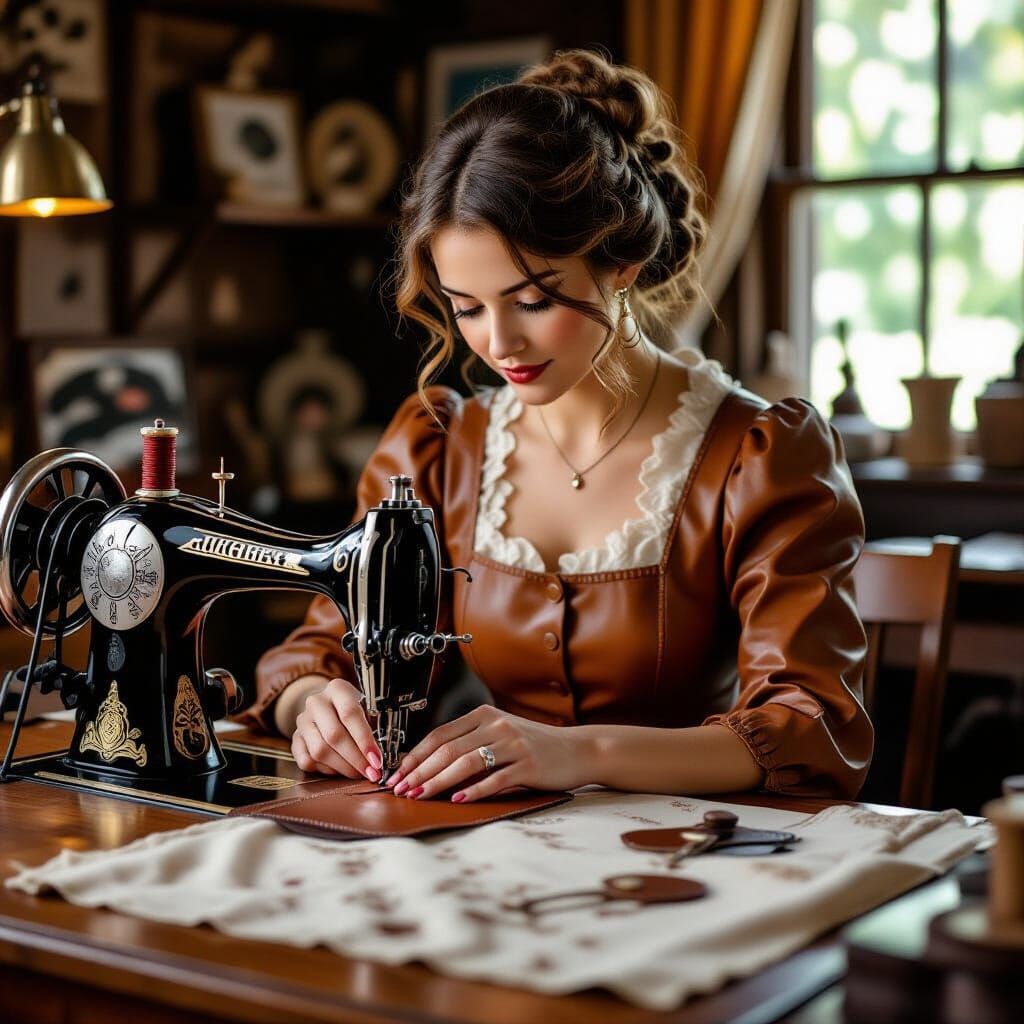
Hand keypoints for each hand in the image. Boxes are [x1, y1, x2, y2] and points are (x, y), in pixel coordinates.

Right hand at [291, 677, 382, 781]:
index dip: (365, 740)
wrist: (326, 706)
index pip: (350, 714)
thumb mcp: (367, 707)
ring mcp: (302, 721)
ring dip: (342, 767)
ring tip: (358, 773)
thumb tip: (381, 756)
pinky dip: (326, 770)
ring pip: (320, 751)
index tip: (377, 760)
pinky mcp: (295, 739)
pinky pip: (307, 761)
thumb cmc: (354, 709)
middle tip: (371, 772)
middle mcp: (316, 702)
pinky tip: (340, 770)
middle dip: (356, 759)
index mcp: (337, 689)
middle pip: (334, 735)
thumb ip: (375, 725)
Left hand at [385, 705, 586, 801]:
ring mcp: (513, 744)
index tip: (398, 773)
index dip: (416, 755)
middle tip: (402, 789)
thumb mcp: (498, 735)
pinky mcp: (528, 764)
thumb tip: (426, 764)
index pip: (440, 735)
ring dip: (439, 781)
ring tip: (421, 796)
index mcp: (484, 715)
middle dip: (421, 771)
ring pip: (467, 762)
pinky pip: (496, 778)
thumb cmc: (532, 745)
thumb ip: (468, 743)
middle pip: (449, 749)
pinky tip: (458, 800)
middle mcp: (496, 725)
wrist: (576, 750)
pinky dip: (475, 790)